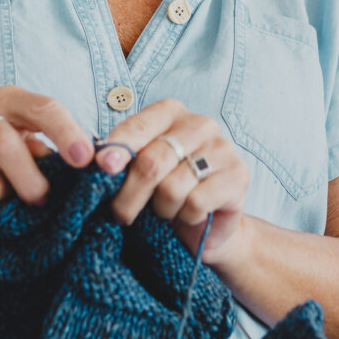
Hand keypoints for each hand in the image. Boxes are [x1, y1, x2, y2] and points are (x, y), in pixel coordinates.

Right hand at [0, 86, 92, 212]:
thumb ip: (48, 152)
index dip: (65, 133)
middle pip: (2, 141)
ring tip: (4, 197)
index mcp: (9, 99)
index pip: (42, 107)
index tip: (83, 160)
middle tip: (42, 198)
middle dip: (26, 176)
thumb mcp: (26, 142)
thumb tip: (79, 166)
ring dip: (0, 196)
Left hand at [101, 99, 250, 264]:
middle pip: (152, 162)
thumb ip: (123, 160)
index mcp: (171, 113)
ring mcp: (223, 148)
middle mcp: (200, 124)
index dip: (118, 148)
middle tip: (121, 214)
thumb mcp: (141, 172)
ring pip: (172, 187)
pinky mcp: (238, 175)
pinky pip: (196, 203)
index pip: (138, 127)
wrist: (208, 226)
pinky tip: (189, 215)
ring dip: (162, 209)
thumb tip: (100, 160)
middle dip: (130, 195)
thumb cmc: (167, 192)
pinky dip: (185, 217)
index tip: (102, 167)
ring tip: (166, 211)